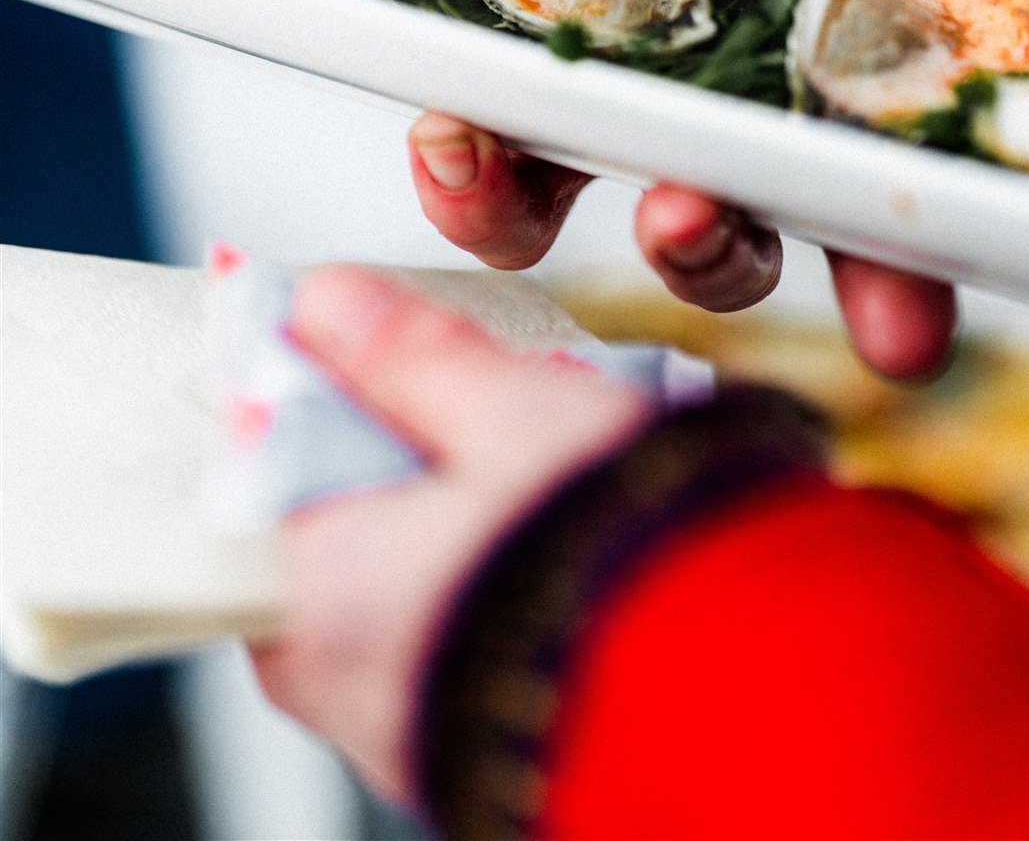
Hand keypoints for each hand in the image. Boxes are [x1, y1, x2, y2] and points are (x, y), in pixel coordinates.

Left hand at [251, 266, 644, 806]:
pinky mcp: (478, 740)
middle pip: (340, 517)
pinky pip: (462, 625)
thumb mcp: (512, 416)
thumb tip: (329, 304)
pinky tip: (571, 531)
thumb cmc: (618, 573)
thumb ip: (407, 356)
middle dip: (413, 447)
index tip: (375, 347)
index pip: (265, 465)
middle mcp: (341, 682)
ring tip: (555, 462)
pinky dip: (500, 570)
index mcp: (314, 599)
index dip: (324, 388)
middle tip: (495, 402)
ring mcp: (408, 725)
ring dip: (465, 507)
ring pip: (408, 572)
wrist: (746, 702)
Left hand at [381, 0, 1028, 380]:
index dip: (921, 258)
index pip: (897, 174)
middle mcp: (737, 110)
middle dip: (806, 275)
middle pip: (782, 236)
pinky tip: (456, 137)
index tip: (923, 312)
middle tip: (808, 287)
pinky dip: (476, 188)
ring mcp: (621, 123)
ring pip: (654, 233)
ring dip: (666, 245)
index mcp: (833, 43)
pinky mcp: (506, 110)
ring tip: (663, 203)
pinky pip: (495, 191)